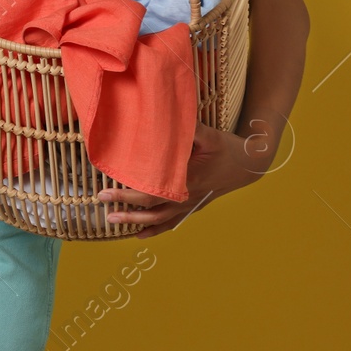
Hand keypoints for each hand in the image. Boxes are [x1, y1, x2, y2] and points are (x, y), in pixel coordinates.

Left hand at [96, 123, 262, 238]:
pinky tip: (139, 235)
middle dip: (125, 208)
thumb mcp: (209, 135)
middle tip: (102, 203)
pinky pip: (171, 223)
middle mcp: (187, 197)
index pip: (152, 192)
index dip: (127, 195)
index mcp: (187, 179)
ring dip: (135, 222)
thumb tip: (165, 116)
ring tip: (112, 221)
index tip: (105, 192)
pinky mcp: (193, 207)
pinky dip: (155, 230)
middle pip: (151, 209)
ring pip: (159, 220)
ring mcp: (190, 205)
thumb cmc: (226, 148)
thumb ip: (188, 129)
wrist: (248, 166)